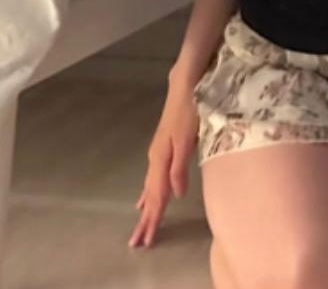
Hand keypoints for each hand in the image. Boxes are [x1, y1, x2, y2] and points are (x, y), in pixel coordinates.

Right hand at [128, 79, 198, 248]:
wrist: (186, 84)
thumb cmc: (190, 109)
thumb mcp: (187, 139)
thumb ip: (180, 167)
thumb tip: (176, 194)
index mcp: (161, 159)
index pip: (156, 195)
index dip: (153, 217)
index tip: (146, 239)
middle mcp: (156, 158)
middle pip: (150, 194)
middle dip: (146, 218)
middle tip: (138, 242)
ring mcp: (158, 152)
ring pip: (151, 186)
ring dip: (147, 206)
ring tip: (142, 224)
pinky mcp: (163, 147)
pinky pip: (153, 176)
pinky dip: (149, 190)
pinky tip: (146, 197)